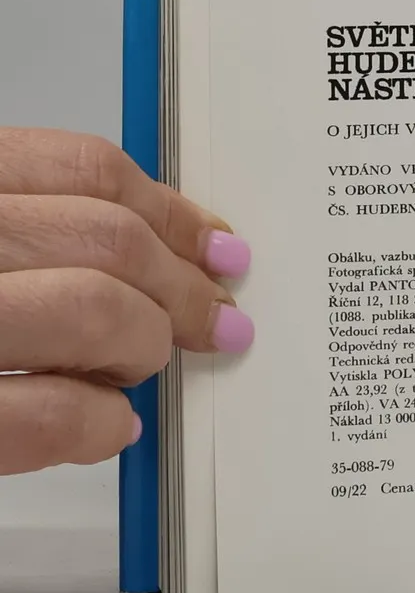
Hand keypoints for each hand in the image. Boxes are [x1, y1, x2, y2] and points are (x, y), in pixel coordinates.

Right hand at [0, 129, 253, 474]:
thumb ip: (21, 230)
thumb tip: (154, 248)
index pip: (80, 168)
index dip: (170, 210)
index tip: (215, 244)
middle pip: (102, 239)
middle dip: (178, 286)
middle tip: (212, 319)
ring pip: (90, 311)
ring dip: (143, 345)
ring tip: (141, 368)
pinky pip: (40, 413)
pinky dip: (95, 422)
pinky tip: (105, 425)